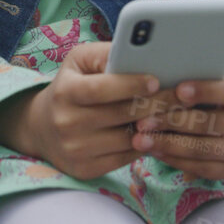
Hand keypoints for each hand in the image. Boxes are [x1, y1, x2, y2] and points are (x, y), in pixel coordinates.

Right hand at [0, 42, 160, 180]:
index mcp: (65, 92)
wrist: (42, 128)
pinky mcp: (85, 170)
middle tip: (182, 96)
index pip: (102, 89)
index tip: (156, 81)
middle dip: (156, 104)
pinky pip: (127, 158)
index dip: (130, 85)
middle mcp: (67, 123)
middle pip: (122, 115)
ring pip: (129, 138)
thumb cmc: (71, 86)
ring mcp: (76, 150)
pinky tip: (157, 132)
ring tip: (175, 114)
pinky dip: (145, 144)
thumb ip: (106, 54)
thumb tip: (140, 52)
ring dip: (156, 127)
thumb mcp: (80, 62)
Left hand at [131, 77, 223, 180]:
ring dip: (167, 144)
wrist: (220, 124)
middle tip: (142, 121)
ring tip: (141, 139)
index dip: (205, 91)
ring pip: (202, 148)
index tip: (179, 90)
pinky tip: (154, 151)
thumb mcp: (202, 83)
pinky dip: (173, 159)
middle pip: (210, 124)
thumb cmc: (202, 97)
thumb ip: (189, 77)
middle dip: (172, 122)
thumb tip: (159, 73)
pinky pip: (199, 167)